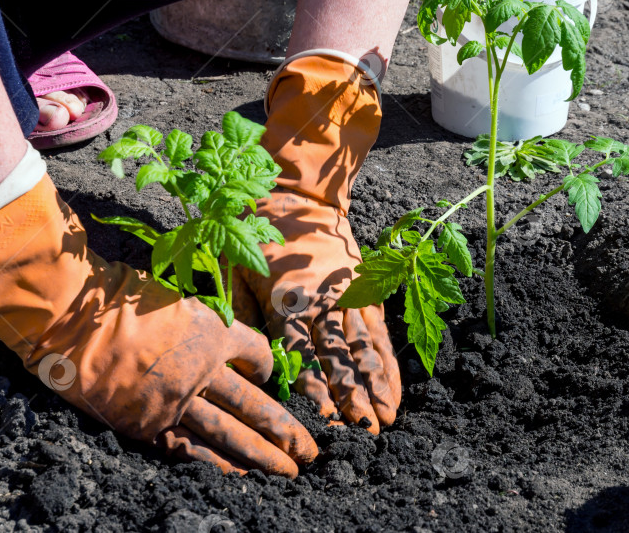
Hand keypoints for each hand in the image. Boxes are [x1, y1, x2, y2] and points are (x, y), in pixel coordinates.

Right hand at [0, 175, 316, 475]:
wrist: (74, 318)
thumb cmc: (121, 299)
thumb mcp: (176, 300)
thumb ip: (202, 325)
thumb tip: (218, 341)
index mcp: (215, 332)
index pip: (258, 355)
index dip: (269, 367)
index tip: (272, 376)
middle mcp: (205, 369)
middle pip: (258, 405)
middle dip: (287, 431)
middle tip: (312, 451)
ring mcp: (179, 400)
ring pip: (233, 433)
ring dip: (265, 456)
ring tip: (291, 472)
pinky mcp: (150, 423)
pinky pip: (191, 449)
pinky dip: (217, 465)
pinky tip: (240, 478)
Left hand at [234, 189, 400, 433]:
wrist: (298, 194)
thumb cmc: (257, 234)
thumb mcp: (234, 268)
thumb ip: (239, 313)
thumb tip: (243, 358)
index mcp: (286, 301)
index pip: (301, 354)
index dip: (315, 389)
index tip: (326, 420)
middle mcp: (321, 303)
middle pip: (339, 358)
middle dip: (352, 398)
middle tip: (364, 434)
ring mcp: (347, 297)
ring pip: (364, 348)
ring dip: (376, 386)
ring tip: (386, 419)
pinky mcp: (364, 290)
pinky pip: (378, 331)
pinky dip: (388, 361)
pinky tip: (394, 386)